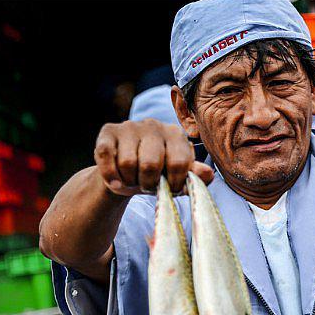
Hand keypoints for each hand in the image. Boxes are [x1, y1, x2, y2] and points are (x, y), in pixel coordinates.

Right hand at [94, 118, 213, 195]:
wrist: (126, 174)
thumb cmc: (158, 174)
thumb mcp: (178, 177)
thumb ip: (194, 176)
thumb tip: (208, 174)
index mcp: (176, 134)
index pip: (179, 163)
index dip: (175, 183)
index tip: (171, 189)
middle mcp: (154, 125)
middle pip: (151, 164)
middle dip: (149, 184)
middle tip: (149, 186)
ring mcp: (130, 126)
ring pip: (128, 163)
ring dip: (130, 181)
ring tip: (134, 180)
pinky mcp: (108, 131)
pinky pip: (106, 156)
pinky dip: (111, 176)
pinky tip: (116, 182)